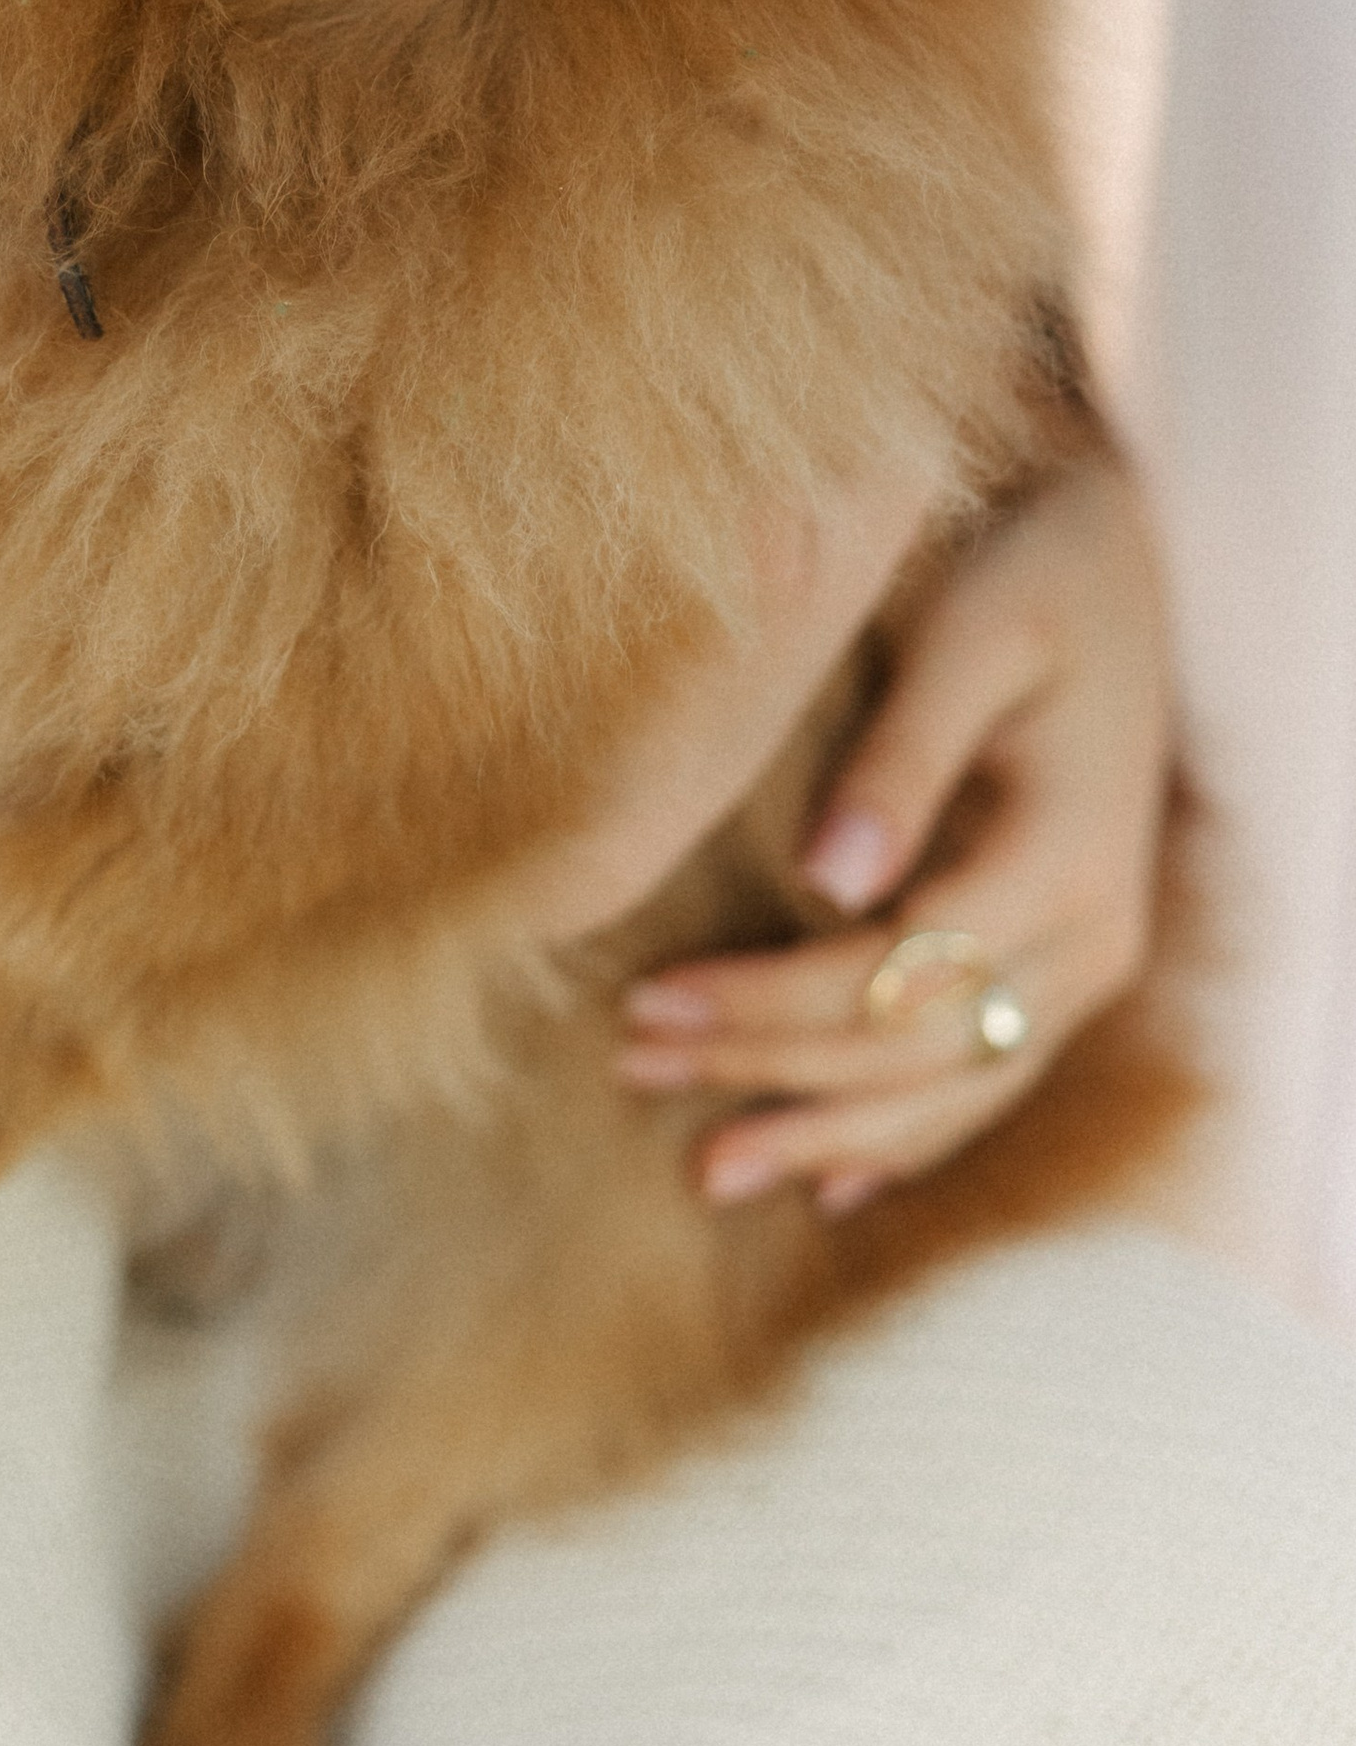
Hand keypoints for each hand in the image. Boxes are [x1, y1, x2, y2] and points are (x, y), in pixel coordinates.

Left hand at [616, 451, 1170, 1211]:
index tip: (644, 1002)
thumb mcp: (967, 635)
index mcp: (1065, 861)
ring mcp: (1088, 963)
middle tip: (629, 1067)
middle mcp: (1093, 937)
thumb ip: (902, 758)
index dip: (764, 1005)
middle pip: (913, 1052)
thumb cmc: (1028, 575)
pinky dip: (904, 1141)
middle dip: (767, 1071)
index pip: (894, 975)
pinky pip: (986, 1080)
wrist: (1117, 561)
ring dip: (826, 1135)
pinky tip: (826, 1185)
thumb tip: (827, 879)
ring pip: (952, 1093)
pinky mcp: (1064, 965)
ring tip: (704, 1170)